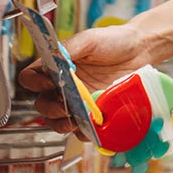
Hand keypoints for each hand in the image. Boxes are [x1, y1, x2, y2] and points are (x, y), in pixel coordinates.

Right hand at [17, 24, 154, 133]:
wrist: (141, 50)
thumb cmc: (113, 40)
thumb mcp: (89, 39)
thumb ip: (68, 49)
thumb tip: (53, 62)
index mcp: (56, 67)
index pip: (31, 78)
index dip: (34, 83)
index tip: (49, 83)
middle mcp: (63, 86)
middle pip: (42, 105)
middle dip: (50, 110)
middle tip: (66, 107)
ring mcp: (78, 102)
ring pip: (58, 122)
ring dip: (63, 125)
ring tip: (76, 120)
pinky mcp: (95, 114)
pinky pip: (82, 130)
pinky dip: (84, 132)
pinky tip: (92, 127)